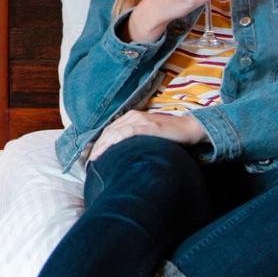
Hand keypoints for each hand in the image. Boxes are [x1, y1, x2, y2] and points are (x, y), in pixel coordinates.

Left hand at [88, 109, 207, 161]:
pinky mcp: (147, 126)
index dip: (99, 143)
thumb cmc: (169, 135)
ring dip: (102, 146)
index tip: (91, 155)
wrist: (189, 129)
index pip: (110, 130)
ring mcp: (140, 120)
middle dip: (97, 146)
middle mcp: (133, 116)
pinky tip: (108, 151)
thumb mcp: (148, 135)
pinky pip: (126, 133)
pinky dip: (115, 142)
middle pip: (108, 132)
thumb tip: (124, 154)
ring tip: (94, 159)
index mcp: (132, 117)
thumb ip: (136, 139)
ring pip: (114, 132)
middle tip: (88, 161)